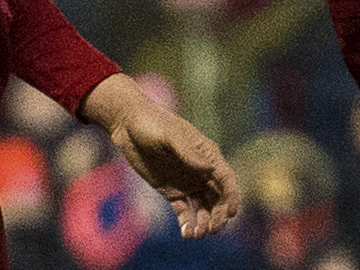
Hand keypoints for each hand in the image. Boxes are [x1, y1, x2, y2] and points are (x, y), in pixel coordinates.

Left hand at [80, 74, 239, 238]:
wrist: (128, 126)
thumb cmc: (152, 124)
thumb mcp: (170, 136)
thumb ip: (189, 152)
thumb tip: (210, 170)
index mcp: (206, 155)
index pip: (225, 179)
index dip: (231, 196)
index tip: (230, 213)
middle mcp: (200, 171)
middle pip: (217, 197)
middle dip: (218, 215)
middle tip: (212, 229)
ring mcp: (187, 182)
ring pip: (202, 207)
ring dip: (204, 222)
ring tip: (196, 235)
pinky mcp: (171, 191)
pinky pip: (184, 211)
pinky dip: (187, 223)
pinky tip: (186, 233)